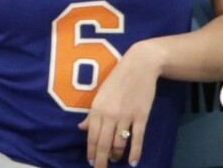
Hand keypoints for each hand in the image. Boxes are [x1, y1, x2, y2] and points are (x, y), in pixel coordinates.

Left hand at [78, 41, 160, 167]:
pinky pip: (137, 138)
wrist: (140, 65)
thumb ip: (92, 113)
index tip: (91, 162)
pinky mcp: (141, 116)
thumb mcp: (101, 93)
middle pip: (104, 144)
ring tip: (116, 160)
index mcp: (97, 107)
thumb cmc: (118, 77)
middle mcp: (110, 114)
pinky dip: (135, 152)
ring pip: (119, 143)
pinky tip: (134, 162)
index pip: (92, 136)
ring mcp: (126, 116)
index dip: (91, 152)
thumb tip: (81, 128)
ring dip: (117, 155)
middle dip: (101, 160)